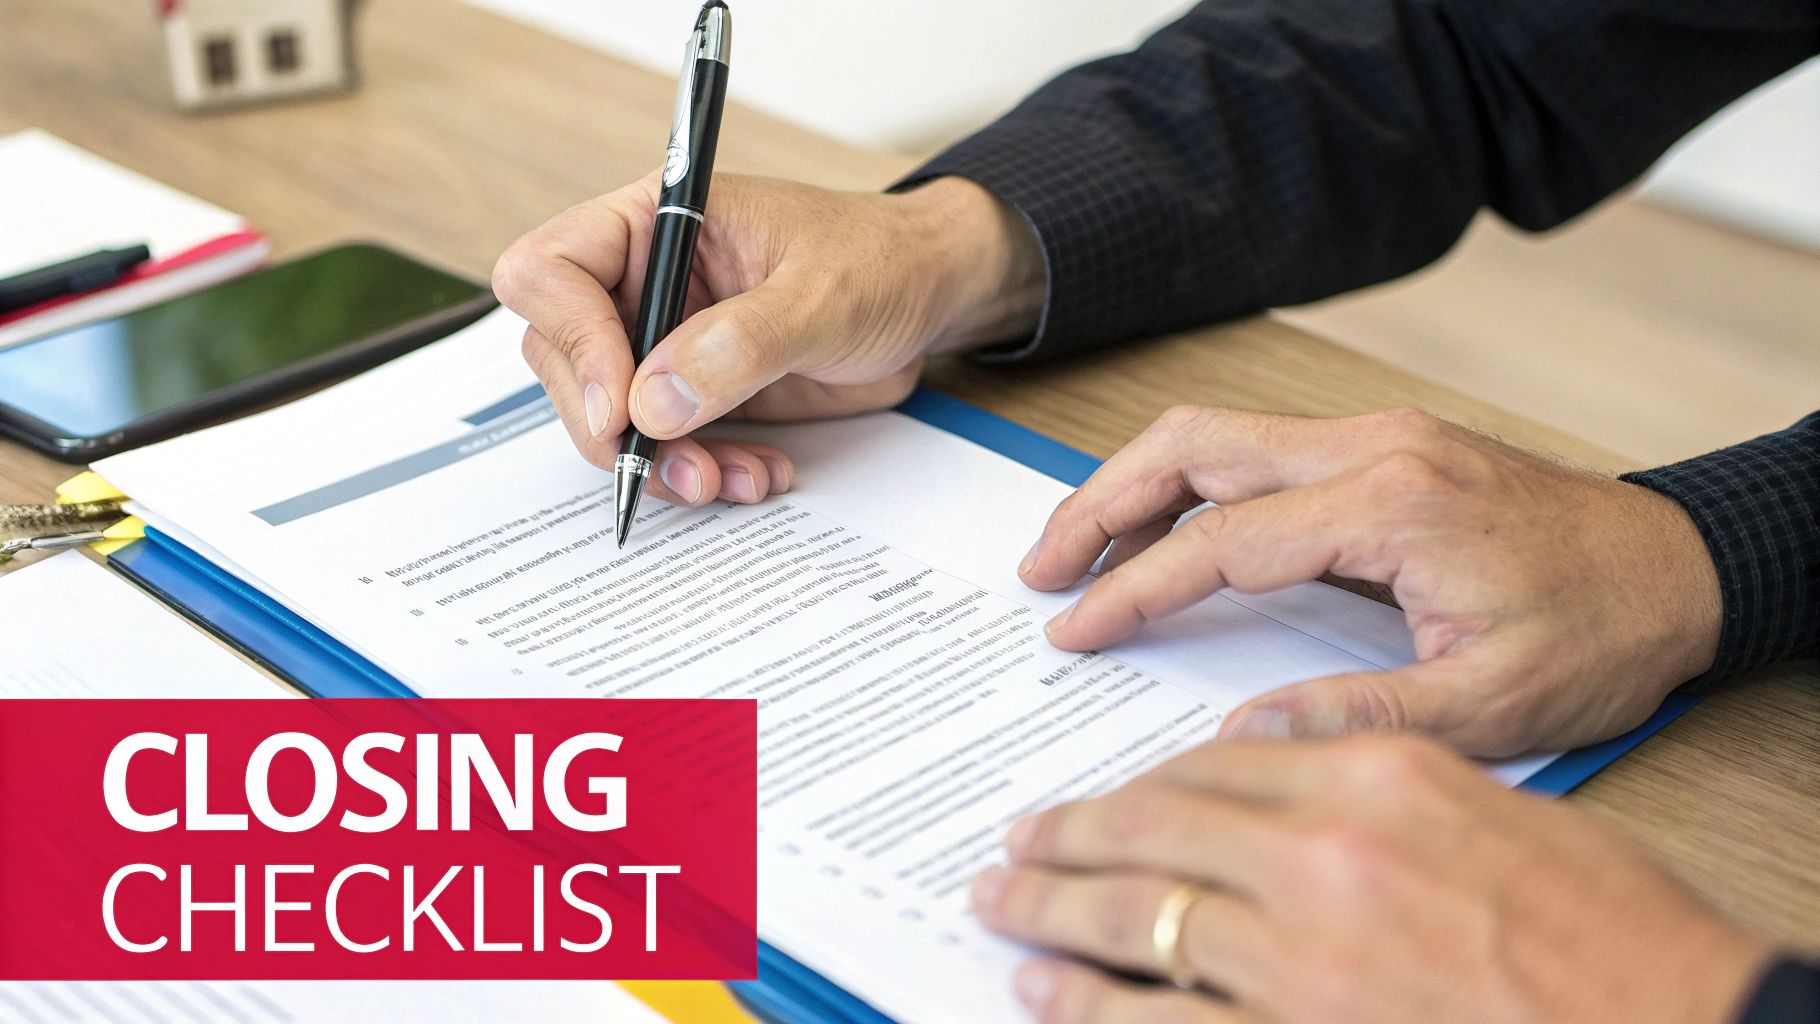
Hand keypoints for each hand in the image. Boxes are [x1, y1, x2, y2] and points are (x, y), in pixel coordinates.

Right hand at [492, 173, 1042, 505]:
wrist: (928, 297)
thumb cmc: (878, 263)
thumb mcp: (821, 297)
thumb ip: (740, 343)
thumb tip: (654, 401)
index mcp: (654, 223)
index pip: (550, 270)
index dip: (572, 341)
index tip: (623, 404)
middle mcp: (644, 282)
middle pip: (562, 358)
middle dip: (611, 426)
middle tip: (671, 464)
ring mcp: (664, 342)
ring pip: (608, 418)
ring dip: (659, 464)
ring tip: (732, 478)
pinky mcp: (696, 394)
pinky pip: (664, 449)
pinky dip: (700, 474)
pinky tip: (758, 474)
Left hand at [972, 736, 1773, 1023]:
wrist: (1678, 1020)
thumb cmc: (1609, 926)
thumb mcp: (1492, 803)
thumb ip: (1372, 775)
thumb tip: (1275, 763)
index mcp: (1375, 779)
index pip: (1211, 768)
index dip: (1137, 785)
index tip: (1101, 797)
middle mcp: (1325, 860)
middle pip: (1153, 833)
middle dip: (1069, 839)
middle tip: (1018, 842)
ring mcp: (1307, 962)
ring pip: (1140, 922)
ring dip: (1055, 914)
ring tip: (1004, 906)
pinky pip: (1164, 1021)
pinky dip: (1091, 1006)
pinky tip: (1046, 991)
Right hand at [1020, 406, 1723, 755]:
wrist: (1681, 568)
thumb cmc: (1602, 631)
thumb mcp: (1491, 704)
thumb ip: (1355, 713)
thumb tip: (1236, 736)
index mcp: (1391, 505)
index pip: (1221, 537)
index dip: (1134, 586)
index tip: (1074, 627)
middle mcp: (1373, 448)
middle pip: (1195, 446)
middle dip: (1100, 502)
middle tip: (1041, 566)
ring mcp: (1376, 435)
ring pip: (1218, 432)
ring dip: (1136, 482)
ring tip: (1078, 548)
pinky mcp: (1381, 446)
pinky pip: (1257, 447)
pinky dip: (1190, 482)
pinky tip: (1165, 531)